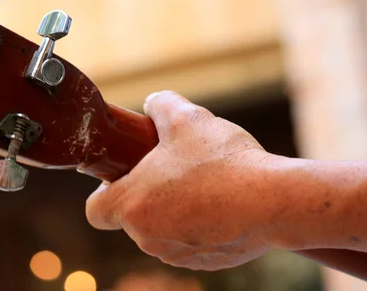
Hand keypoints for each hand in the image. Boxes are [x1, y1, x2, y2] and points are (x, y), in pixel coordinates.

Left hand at [86, 91, 285, 270]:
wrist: (272, 201)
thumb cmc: (223, 160)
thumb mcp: (185, 117)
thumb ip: (159, 105)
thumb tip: (152, 104)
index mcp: (132, 205)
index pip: (94, 210)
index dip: (103, 191)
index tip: (125, 174)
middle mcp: (147, 237)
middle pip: (133, 215)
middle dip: (149, 192)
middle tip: (174, 167)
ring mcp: (176, 253)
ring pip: (163, 228)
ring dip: (175, 208)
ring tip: (204, 181)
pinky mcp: (206, 262)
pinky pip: (191, 241)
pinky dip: (200, 224)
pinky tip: (223, 201)